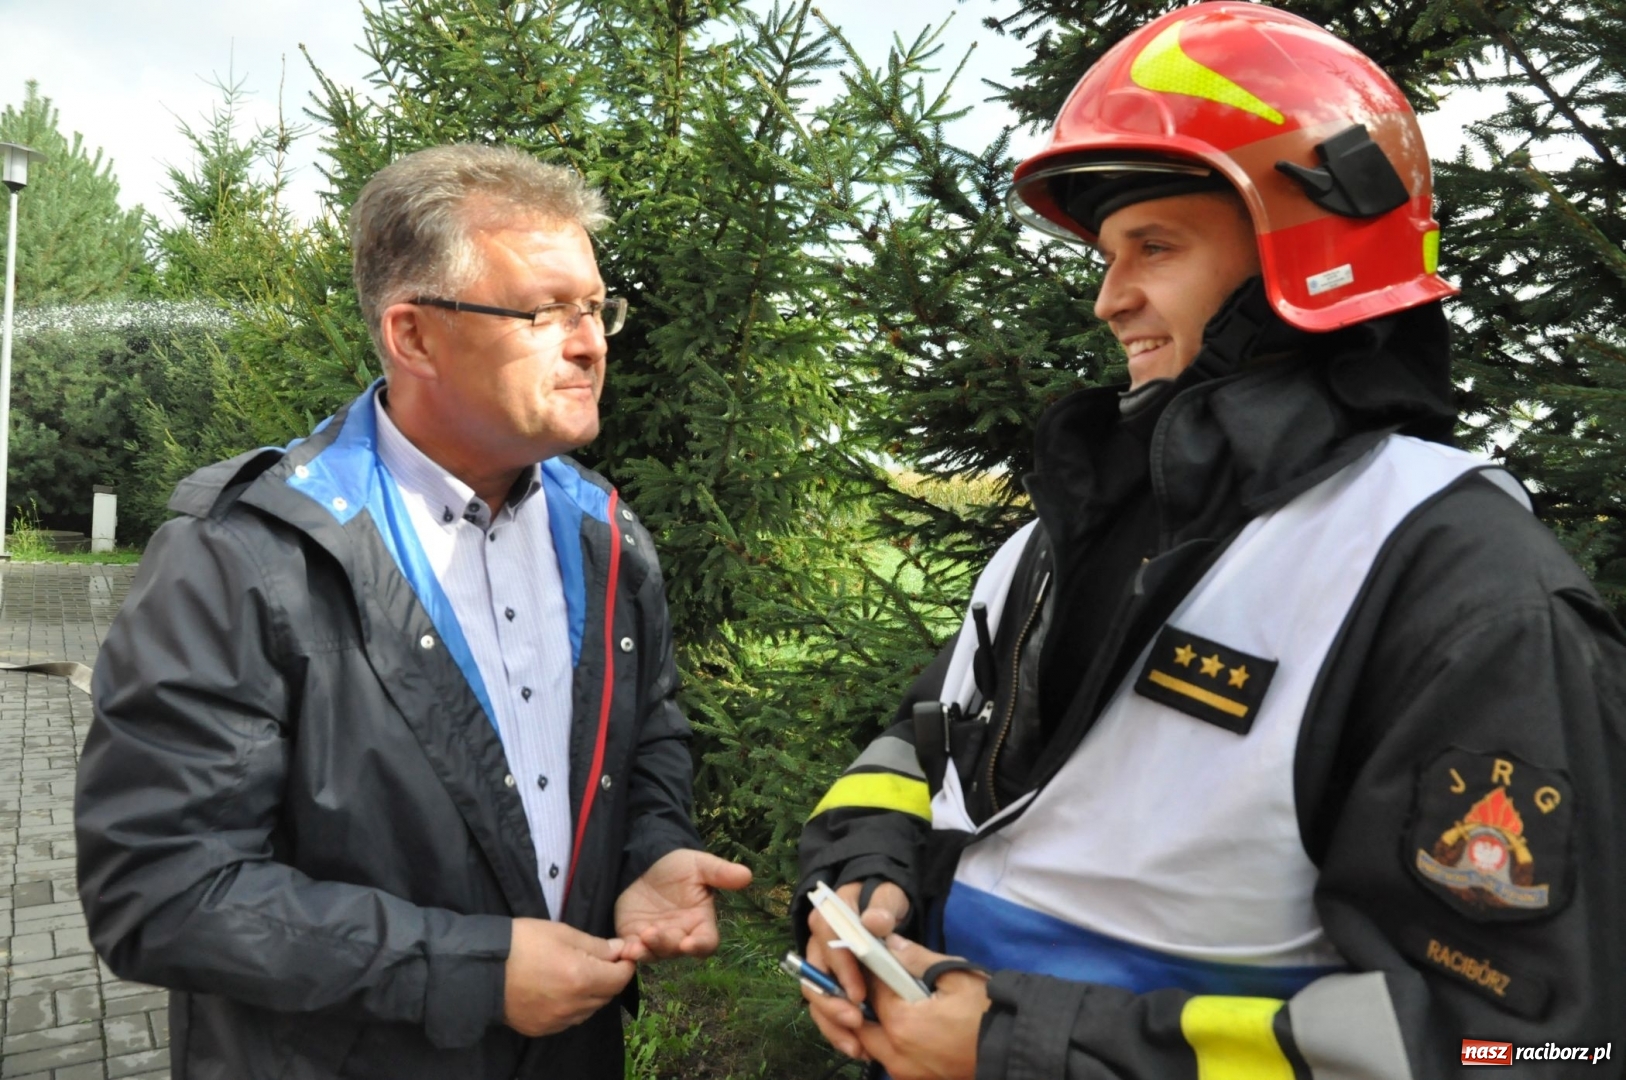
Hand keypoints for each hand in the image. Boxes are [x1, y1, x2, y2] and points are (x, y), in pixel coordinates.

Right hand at [502, 918, 636, 1036]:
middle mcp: (574, 1005)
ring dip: (592, 993)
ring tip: (576, 973)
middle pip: (607, 995)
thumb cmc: (522, 942)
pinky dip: (573, 1006)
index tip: (620, 954)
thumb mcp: (562, 933)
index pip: (621, 978)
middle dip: (609, 978)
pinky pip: (569, 1020)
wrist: (481, 969)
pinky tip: (560, 990)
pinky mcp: (542, 1029)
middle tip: (598, 960)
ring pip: (589, 1009)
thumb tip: (621, 950)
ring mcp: (557, 1021)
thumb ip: (595, 945)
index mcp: (582, 978)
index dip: (625, 964)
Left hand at [613, 849, 752, 962]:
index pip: (707, 942)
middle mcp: (681, 935)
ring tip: (638, 942)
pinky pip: (633, 952)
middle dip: (666, 944)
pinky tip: (624, 948)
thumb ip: (721, 872)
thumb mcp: (699, 864)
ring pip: (655, 954)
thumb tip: (748, 875)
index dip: (700, 946)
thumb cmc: (678, 865)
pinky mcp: (633, 938)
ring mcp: (657, 940)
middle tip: (653, 933)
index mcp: (700, 922)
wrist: (646, 861)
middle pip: (678, 951)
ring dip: (648, 950)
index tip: (689, 943)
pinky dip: (629, 953)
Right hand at [803, 880, 909, 1060]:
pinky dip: (837, 1030)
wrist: (880, 909)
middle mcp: (816, 941)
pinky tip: (858, 1047)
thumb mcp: (887, 897)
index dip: (840, 969)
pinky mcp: (827, 985)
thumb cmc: (881, 903)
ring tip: (856, 1045)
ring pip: (814, 998)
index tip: (860, 994)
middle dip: (831, 1003)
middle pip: (812, 975)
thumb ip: (882, 907)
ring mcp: (820, 965)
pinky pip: (824, 1009)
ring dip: (832, 1023)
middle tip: (855, 1023)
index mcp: (828, 916)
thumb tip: (873, 922)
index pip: (826, 940)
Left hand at [858, 934, 987, 1079]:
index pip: (872, 991)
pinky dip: (894, 1046)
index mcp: (901, 1024)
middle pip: (863, 1026)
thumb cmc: (987, 1011)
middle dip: (868, 1005)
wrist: (1014, 1049)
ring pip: (875, 1047)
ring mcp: (907, 1074)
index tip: (878, 961)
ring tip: (899, 1008)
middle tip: (886, 987)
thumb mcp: (956, 976)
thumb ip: (917, 959)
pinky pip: (894, 1062)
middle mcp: (896, 1055)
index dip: (873, 972)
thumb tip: (892, 944)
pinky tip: (912, 1030)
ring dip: (878, 1027)